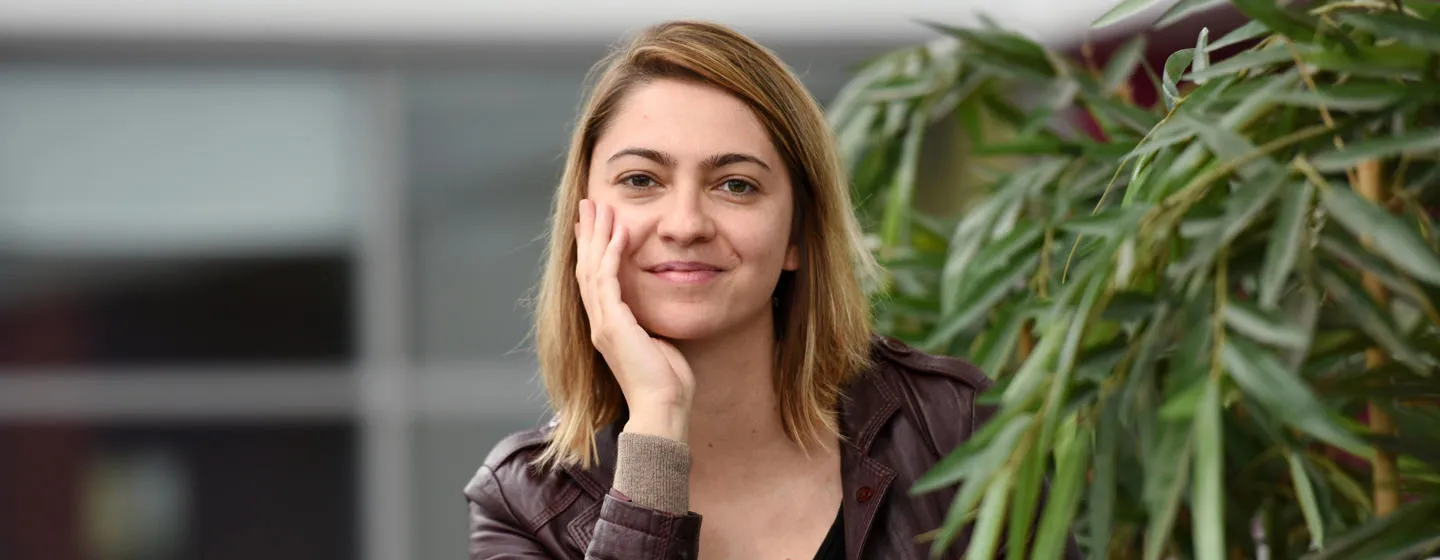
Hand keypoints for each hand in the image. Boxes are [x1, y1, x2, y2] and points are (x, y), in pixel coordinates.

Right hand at [575, 199, 694, 440]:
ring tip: (600, 207)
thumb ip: (652, 322)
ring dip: (597, 236)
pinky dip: (613, 255)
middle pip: (586, 268)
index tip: (596, 224)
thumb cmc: (667, 382)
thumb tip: (660, 307)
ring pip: (593, 269)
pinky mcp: (614, 324)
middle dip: (589, 234)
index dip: (593, 249)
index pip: (595, 279)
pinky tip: (621, 233)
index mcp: (608, 327)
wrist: (663, 407)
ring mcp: (604, 323)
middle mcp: (600, 323)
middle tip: (589, 204)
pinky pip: (609, 280)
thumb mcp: (659, 341)